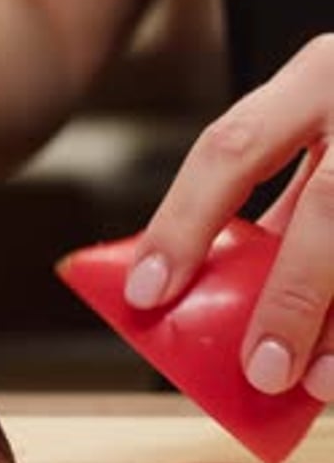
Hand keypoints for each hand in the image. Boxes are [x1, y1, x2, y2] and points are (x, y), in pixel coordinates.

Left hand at [125, 35, 333, 401]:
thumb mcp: (322, 128)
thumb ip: (284, 195)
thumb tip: (213, 290)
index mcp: (317, 78)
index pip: (230, 150)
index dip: (183, 224)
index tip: (146, 293)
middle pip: (328, 208)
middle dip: (292, 298)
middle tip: (262, 371)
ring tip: (319, 384)